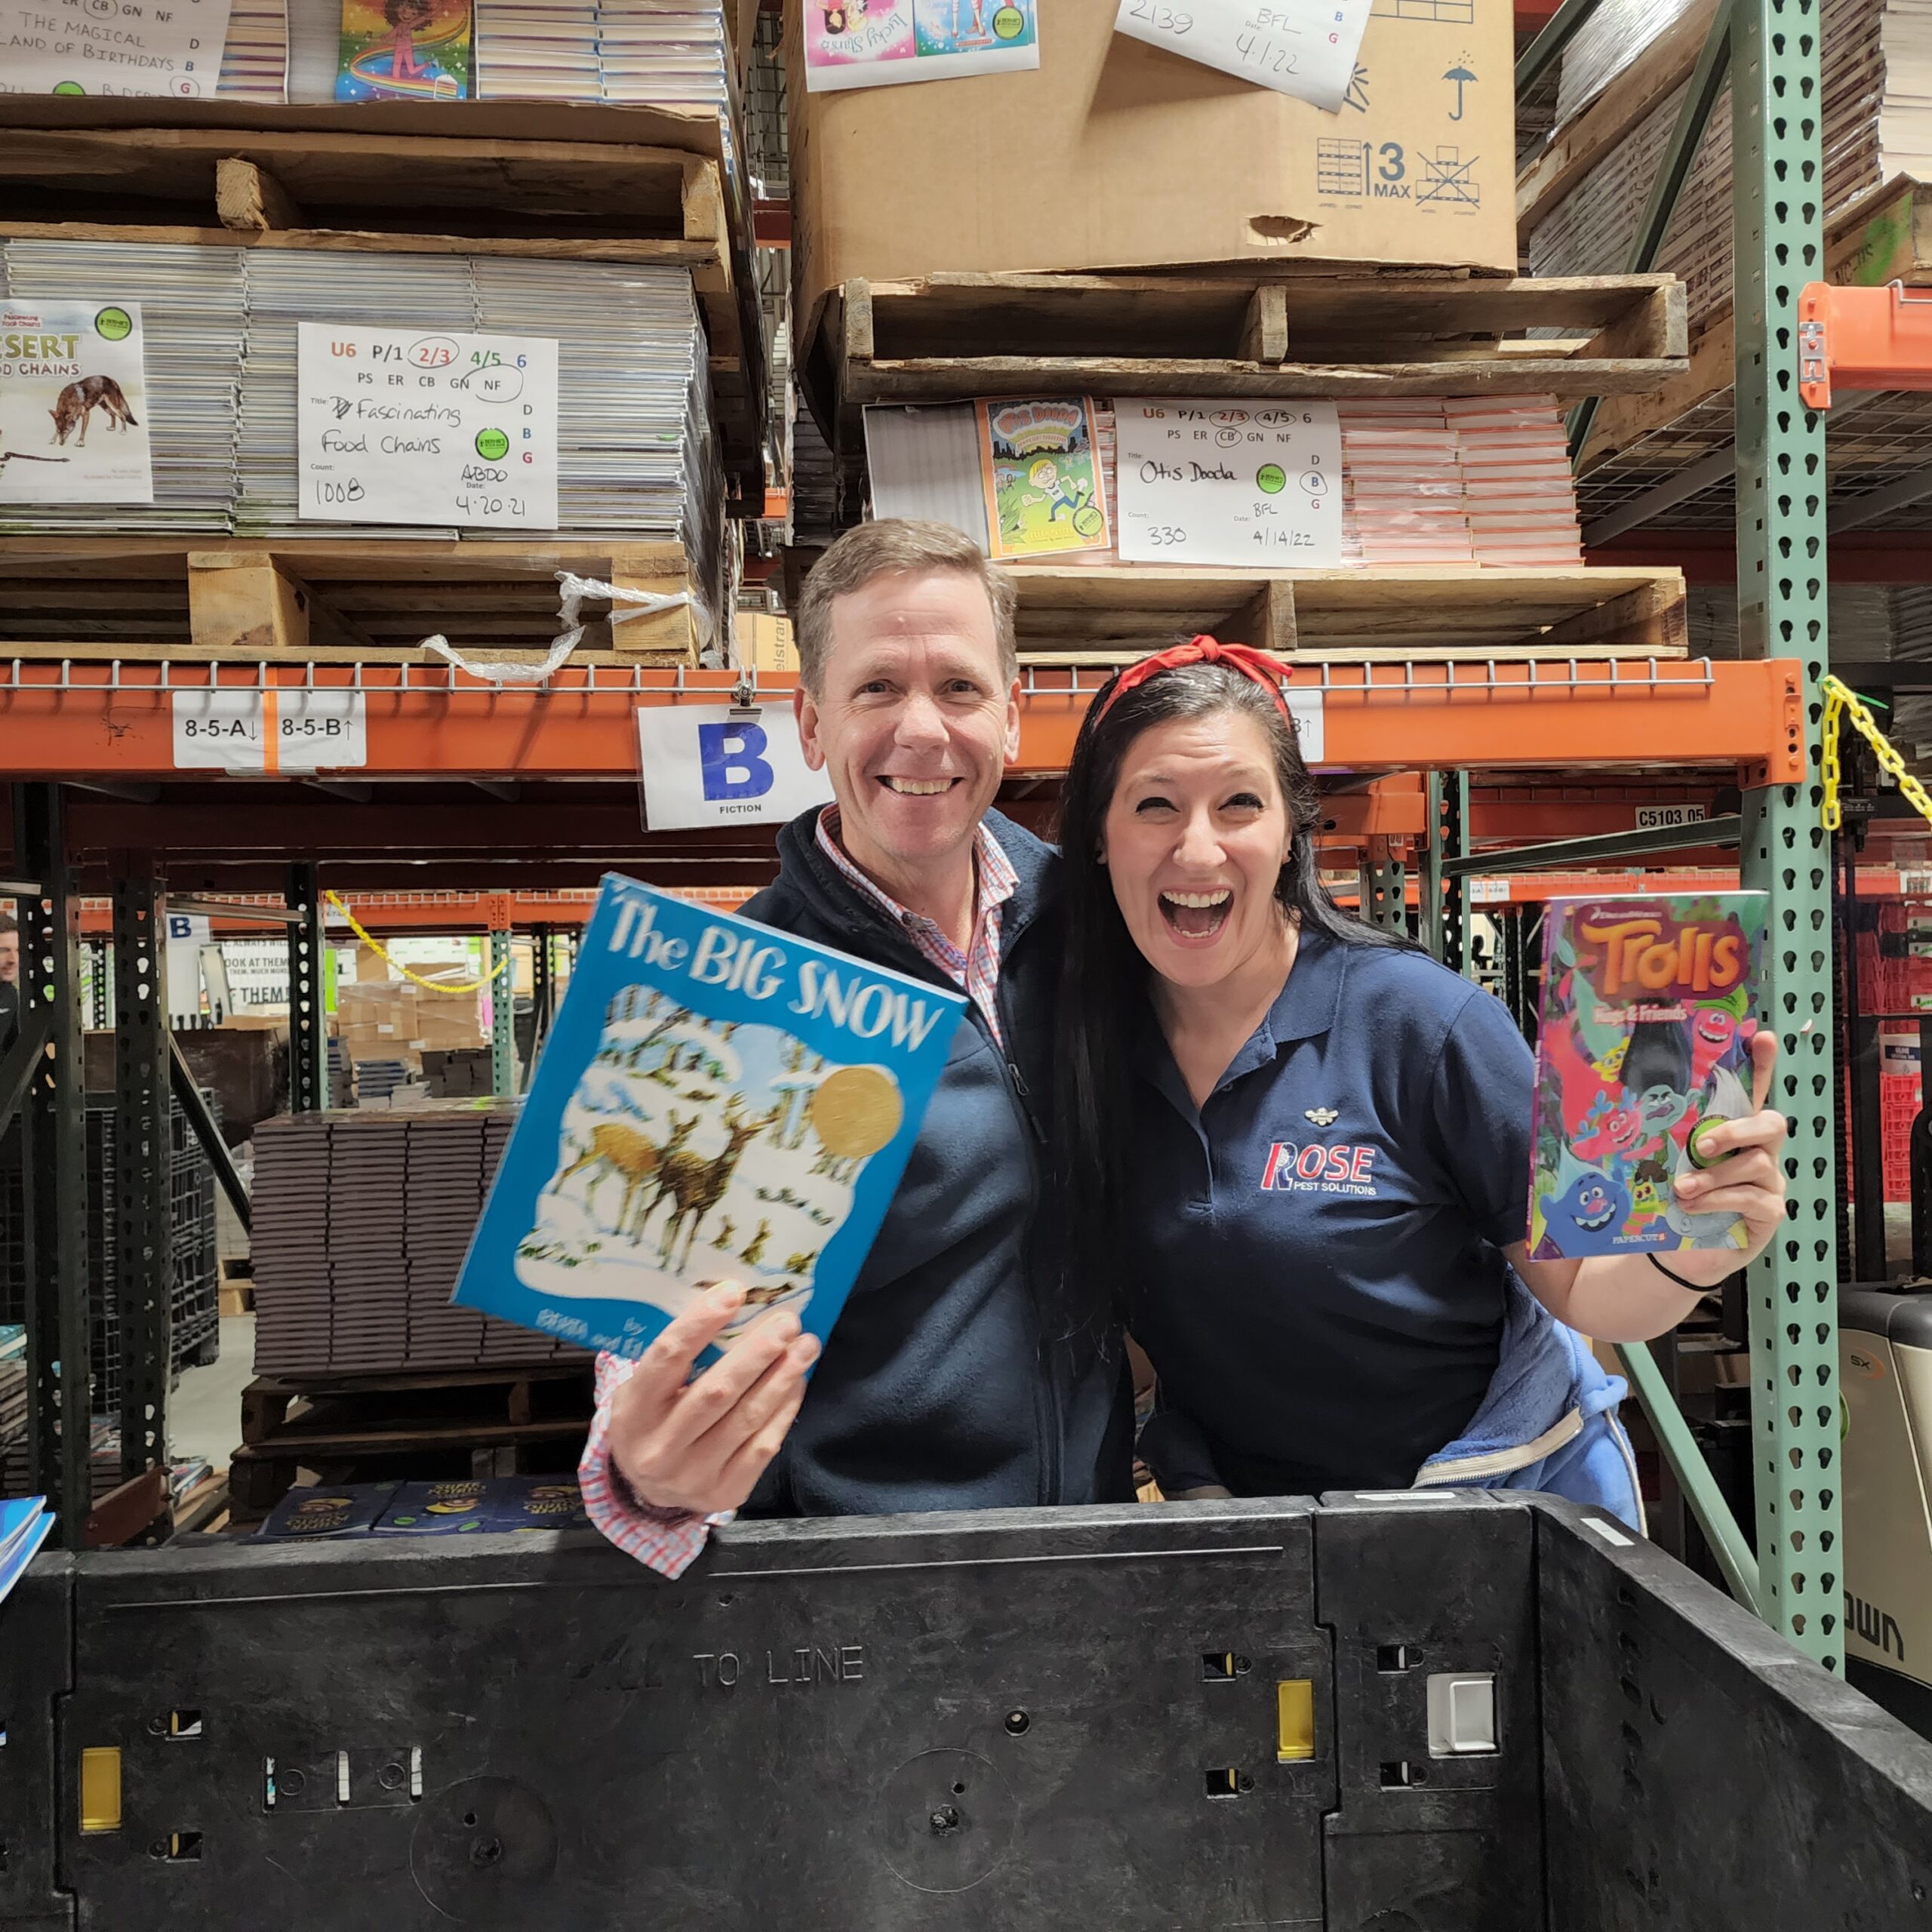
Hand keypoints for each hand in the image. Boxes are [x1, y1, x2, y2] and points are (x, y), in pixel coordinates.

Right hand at [607, 1282, 818, 1516]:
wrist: (646, 1491)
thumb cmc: (651, 1420)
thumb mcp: (644, 1390)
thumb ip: (675, 1358)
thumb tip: (730, 1308)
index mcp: (634, 1411)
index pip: (667, 1358)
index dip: (701, 1323)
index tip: (734, 1293)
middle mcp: (660, 1447)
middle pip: (716, 1391)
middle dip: (757, 1352)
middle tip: (787, 1322)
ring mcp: (693, 1475)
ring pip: (746, 1418)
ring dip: (781, 1377)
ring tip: (805, 1347)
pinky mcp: (725, 1492)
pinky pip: (763, 1446)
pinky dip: (784, 1409)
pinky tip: (796, 1382)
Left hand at [1667, 1028, 1788, 1281]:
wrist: (1680, 1249)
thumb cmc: (1677, 1196)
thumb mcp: (1670, 1162)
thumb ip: (1667, 1137)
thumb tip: (1623, 1107)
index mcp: (1736, 1130)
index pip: (1755, 1092)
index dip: (1762, 1065)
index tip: (1762, 1037)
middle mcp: (1759, 1151)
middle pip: (1772, 1123)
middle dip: (1738, 1129)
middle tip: (1702, 1144)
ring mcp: (1769, 1181)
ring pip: (1757, 1165)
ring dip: (1714, 1176)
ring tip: (1682, 1188)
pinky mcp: (1769, 1212)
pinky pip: (1753, 1199)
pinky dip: (1718, 1200)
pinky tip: (1692, 1206)